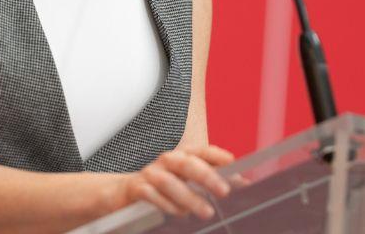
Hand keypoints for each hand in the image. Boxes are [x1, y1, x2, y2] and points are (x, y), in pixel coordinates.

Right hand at [115, 145, 234, 219]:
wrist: (122, 193)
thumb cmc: (161, 188)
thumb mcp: (186, 181)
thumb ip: (212, 180)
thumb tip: (243, 182)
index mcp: (180, 157)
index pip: (200, 151)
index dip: (216, 154)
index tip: (232, 162)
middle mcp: (166, 162)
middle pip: (187, 163)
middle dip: (206, 176)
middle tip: (224, 191)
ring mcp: (149, 174)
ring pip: (169, 181)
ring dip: (189, 197)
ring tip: (206, 212)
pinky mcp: (135, 189)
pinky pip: (151, 195)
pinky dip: (166, 204)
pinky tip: (178, 214)